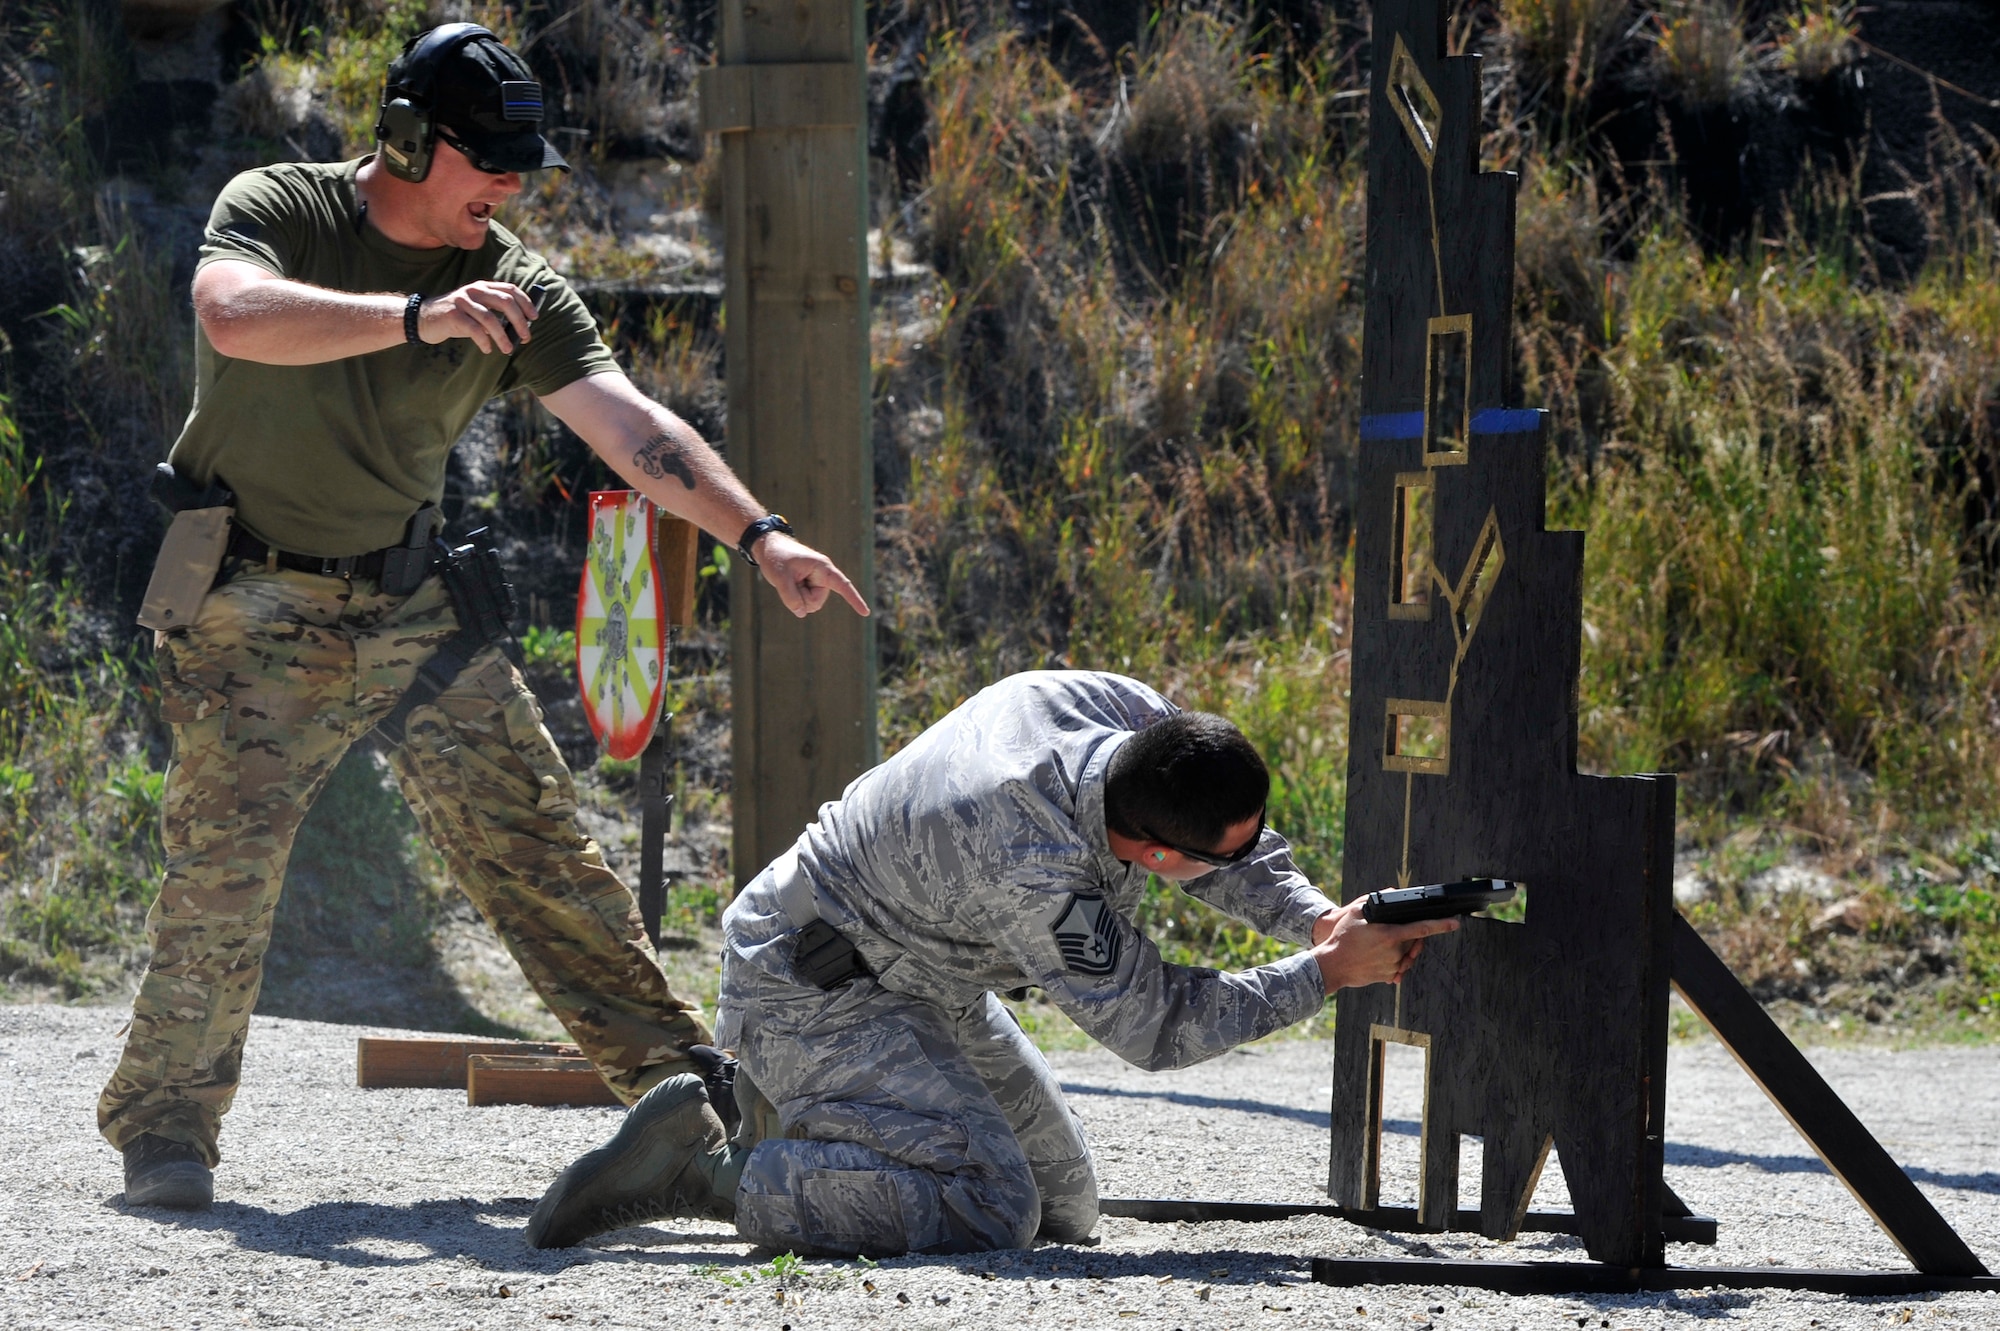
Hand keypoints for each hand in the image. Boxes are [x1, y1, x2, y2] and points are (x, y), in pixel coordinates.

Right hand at [420, 280, 538, 353]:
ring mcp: (462, 301)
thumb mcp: (478, 312)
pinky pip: (474, 329)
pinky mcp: (453, 315)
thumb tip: (521, 329)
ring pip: (490, 318)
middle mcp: (474, 290)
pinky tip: (487, 349)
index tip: (535, 318)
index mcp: (483, 287)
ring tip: (507, 350)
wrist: (424, 319)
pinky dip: (484, 341)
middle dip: (519, 321)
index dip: (526, 303)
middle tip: (525, 337)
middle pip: (505, 302)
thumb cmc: (457, 318)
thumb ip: (496, 315)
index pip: (510, 290)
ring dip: (503, 337)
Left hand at [754, 532, 870, 618]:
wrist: (768, 546)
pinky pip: (805, 601)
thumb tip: (802, 613)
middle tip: (789, 580)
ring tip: (789, 579)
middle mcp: (823, 575)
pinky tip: (790, 583)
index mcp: (822, 568)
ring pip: (810, 604)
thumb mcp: (780, 579)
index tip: (866, 612)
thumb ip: (790, 598)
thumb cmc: (776, 557)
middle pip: (816, 602)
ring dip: (797, 596)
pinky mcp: (810, 585)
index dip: (854, 600)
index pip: (843, 585)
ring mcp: (816, 581)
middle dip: (801, 598)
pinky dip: (796, 596)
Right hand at [1309, 900, 1457, 993]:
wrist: (1331, 966)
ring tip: (1381, 943)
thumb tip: (1392, 894)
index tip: (1454, 923)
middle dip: (1410, 934)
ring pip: (1407, 953)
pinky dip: (1394, 959)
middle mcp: (1395, 952)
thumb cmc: (1342, 939)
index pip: (1422, 928)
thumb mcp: (1355, 914)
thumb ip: (1375, 901)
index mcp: (1390, 935)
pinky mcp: (1389, 976)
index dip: (1441, 925)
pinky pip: (1399, 965)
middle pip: (1414, 940)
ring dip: (1401, 947)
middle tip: (1392, 930)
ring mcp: (1393, 966)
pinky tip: (1378, 955)